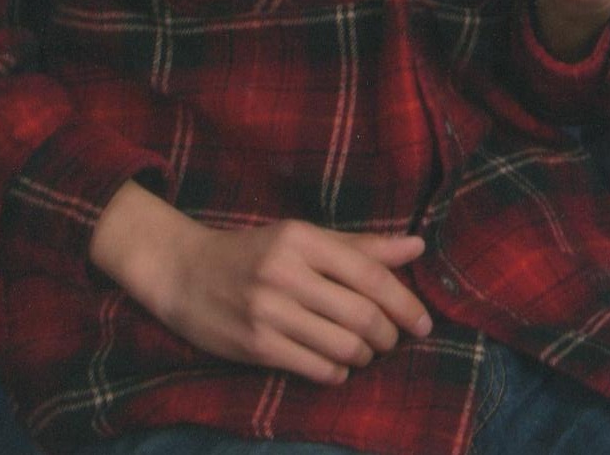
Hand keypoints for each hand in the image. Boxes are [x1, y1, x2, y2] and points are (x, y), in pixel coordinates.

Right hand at [89, 183, 430, 385]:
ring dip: (365, 355)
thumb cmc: (254, 253)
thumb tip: (417, 246)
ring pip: (343, 345)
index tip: (424, 322)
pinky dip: (338, 371)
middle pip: (362, 313)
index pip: (370, 273)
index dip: (405, 303)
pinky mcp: (256, 345)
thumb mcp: (303, 239)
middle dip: (388, 334)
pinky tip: (337, 363)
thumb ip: (360, 246)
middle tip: (392, 340)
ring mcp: (268, 311)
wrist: (185, 273)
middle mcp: (285, 272)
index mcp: (301, 238)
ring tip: (365, 351)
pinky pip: (317, 368)